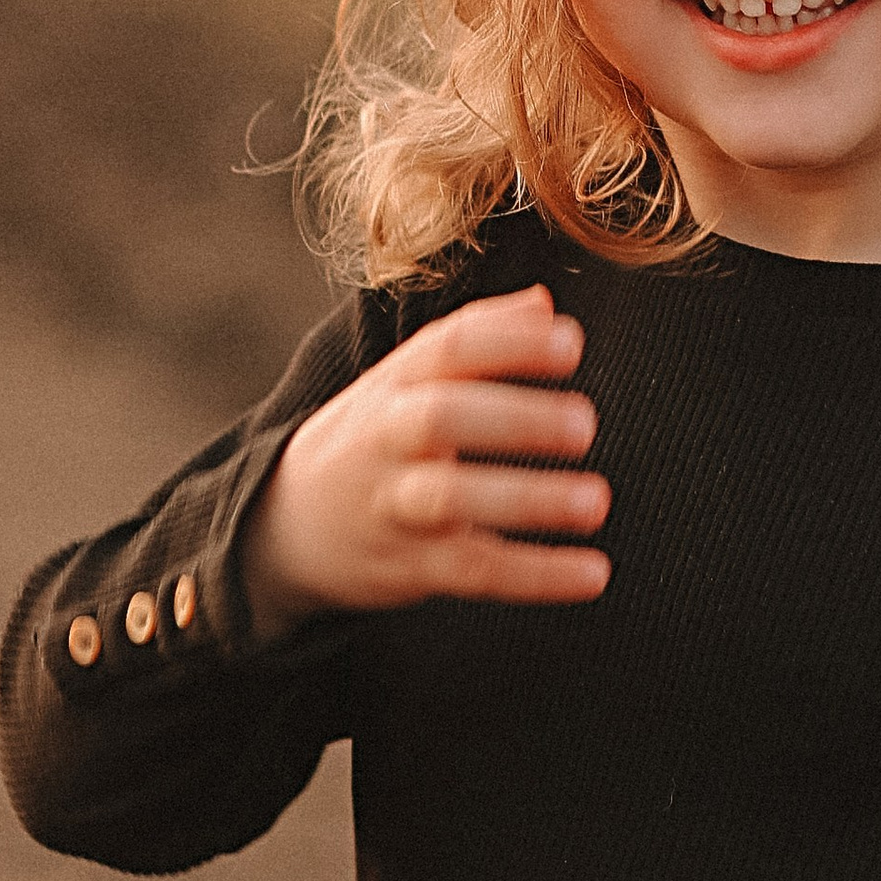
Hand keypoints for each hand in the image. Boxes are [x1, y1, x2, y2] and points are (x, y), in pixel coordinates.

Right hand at [241, 284, 610, 638]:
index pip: (446, 348)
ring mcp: (391, 504)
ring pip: (451, 499)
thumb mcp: (405, 380)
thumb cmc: (373, 439)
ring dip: (526, 499)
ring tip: (597, 503)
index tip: (573, 344)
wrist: (284, 524)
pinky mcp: (406, 566)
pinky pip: (472, 571)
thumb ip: (476, 337)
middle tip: (586, 424)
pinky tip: (594, 573)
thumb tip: (545, 304)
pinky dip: (535, 575)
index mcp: (394, 382)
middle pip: (439, 417)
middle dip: (513, 418)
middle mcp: (386, 437)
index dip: (508, 342)